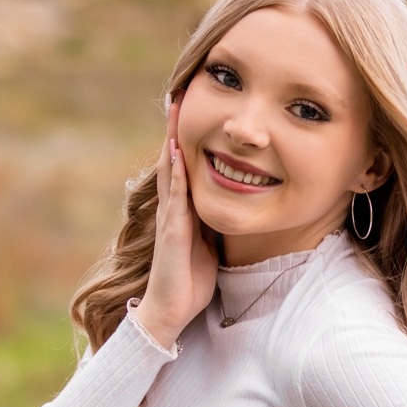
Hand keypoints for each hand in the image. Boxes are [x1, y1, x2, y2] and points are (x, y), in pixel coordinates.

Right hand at [133, 98, 218, 348]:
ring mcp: (170, 218)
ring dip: (172, 140)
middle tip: (179, 95)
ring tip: (174, 110)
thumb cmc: (192, 280)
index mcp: (185, 211)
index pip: (185, 167)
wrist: (172, 311)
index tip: (194, 110)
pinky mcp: (172, 232)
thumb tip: (235, 206)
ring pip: (171, 171)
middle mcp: (174, 209)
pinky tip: (176, 154)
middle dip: (176, 128)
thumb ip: (216, 223)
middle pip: (174, 160)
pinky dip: (175, 174)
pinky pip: (175, 198)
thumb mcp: (212, 243)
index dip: (188, 139)